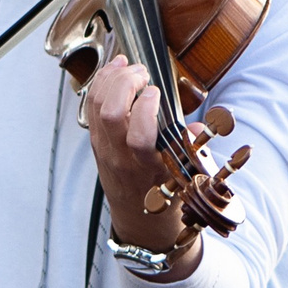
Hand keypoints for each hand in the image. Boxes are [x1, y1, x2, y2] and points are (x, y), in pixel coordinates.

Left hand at [82, 56, 203, 275]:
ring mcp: (103, 149)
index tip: (158, 92)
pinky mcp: (94, 142)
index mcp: (146, 169)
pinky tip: (113, 71)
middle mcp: (120, 158)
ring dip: (110, 79)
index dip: (145, 109)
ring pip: (96, 108)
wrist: (138, 222)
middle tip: (143, 73)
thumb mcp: (185, 178)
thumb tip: (196, 126)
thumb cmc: (164, 198)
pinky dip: (100, 85)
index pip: (138, 138)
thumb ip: (191, 149)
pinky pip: (91, 109)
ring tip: (128, 65)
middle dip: (125, 84)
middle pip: (110, 115)